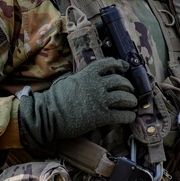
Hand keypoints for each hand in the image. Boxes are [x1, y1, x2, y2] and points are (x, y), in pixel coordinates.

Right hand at [18, 57, 136, 148]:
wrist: (47, 115)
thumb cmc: (53, 99)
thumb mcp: (68, 80)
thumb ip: (81, 77)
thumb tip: (87, 77)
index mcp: (87, 74)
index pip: (108, 63)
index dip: (119, 64)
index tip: (125, 66)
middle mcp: (96, 85)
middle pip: (120, 81)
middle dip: (128, 85)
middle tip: (130, 90)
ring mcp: (99, 101)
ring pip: (124, 97)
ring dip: (131, 100)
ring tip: (133, 103)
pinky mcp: (101, 117)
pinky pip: (121, 115)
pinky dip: (128, 116)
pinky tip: (130, 117)